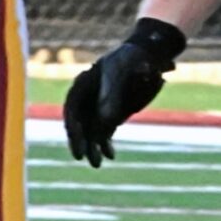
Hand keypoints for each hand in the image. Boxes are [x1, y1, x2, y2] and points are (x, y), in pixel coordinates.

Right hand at [63, 17, 187, 166]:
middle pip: (78, 122)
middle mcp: (87, 98)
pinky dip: (106, 145)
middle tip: (81, 156)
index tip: (74, 136)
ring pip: (90, 131)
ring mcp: (98, 108)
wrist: (148, 56)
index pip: (72, 107)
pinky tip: (111, 156)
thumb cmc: (132, 59)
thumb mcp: (122, 71)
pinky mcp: (111, 115)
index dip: (72, 123)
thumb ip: (112, 94)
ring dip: (92, 148)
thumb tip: (105, 120)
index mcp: (83, 83)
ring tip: (96, 164)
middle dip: (79, 140)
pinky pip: (104, 133)